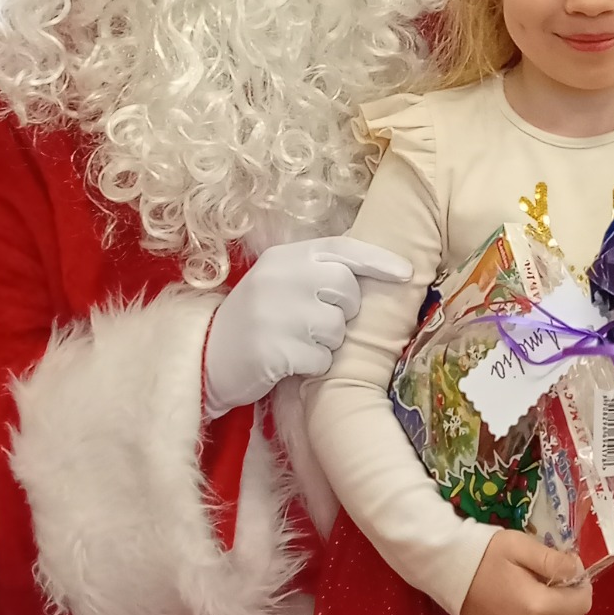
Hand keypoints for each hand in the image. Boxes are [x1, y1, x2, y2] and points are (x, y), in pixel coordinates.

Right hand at [201, 237, 411, 417]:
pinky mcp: (277, 349)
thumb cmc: (257, 319)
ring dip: (326, 342)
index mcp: (285, 257)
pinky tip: (287, 361)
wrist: (206, 357)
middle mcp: (282, 277)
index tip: (407, 273)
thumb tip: (371, 270)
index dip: (379, 260)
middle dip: (344, 310)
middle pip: (347, 289)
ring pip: (338, 328)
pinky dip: (312, 365)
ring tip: (295, 341)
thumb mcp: (280, 281)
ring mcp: (278, 313)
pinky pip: (322, 359)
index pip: (343, 249)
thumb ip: (317, 270)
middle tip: (318, 321)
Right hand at [459, 533, 591, 614]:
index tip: (567, 566)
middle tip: (554, 576)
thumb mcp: (521, 546)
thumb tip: (577, 570)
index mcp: (536, 606)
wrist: (451, 574)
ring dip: (558, 612)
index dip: (581, 583)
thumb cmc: (486, 555)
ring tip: (538, 590)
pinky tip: (529, 606)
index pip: (581, 603)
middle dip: (571, 597)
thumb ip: (553, 560)